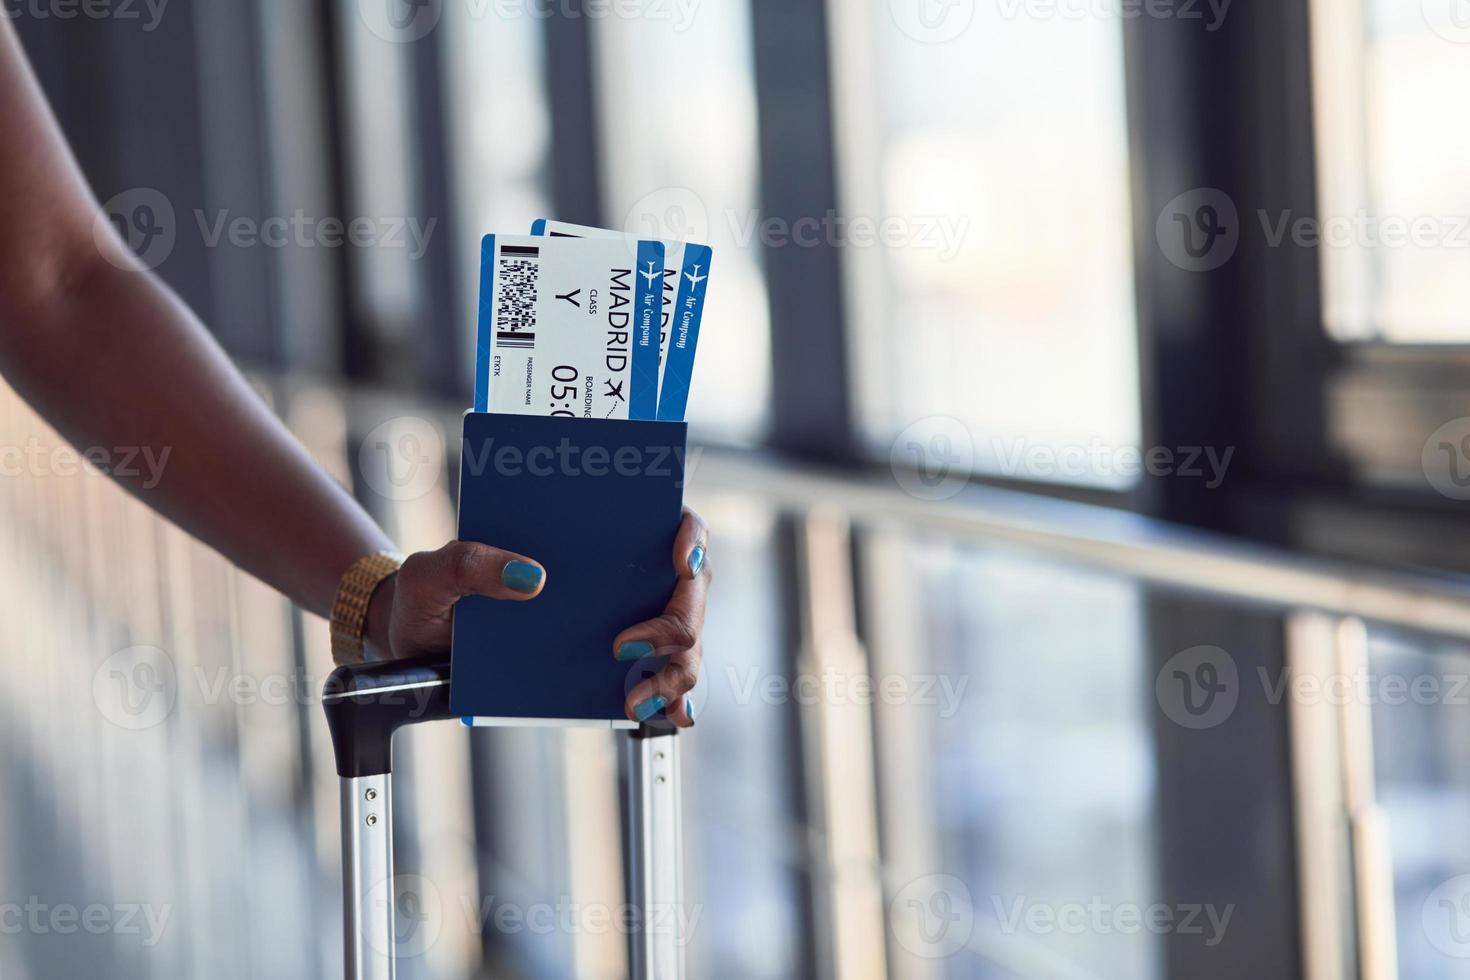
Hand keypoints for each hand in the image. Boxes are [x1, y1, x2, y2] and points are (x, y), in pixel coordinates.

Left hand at [361, 508, 711, 728]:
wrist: (416, 643)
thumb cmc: (431, 593)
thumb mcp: (434, 573)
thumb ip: (470, 563)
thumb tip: (532, 578)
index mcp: (595, 534)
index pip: (671, 520)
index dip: (691, 536)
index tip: (679, 561)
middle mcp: (622, 576)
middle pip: (690, 590)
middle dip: (677, 624)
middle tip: (627, 651)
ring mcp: (625, 621)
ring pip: (685, 641)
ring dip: (676, 671)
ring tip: (634, 700)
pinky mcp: (614, 668)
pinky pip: (662, 680)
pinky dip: (674, 701)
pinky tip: (667, 714)